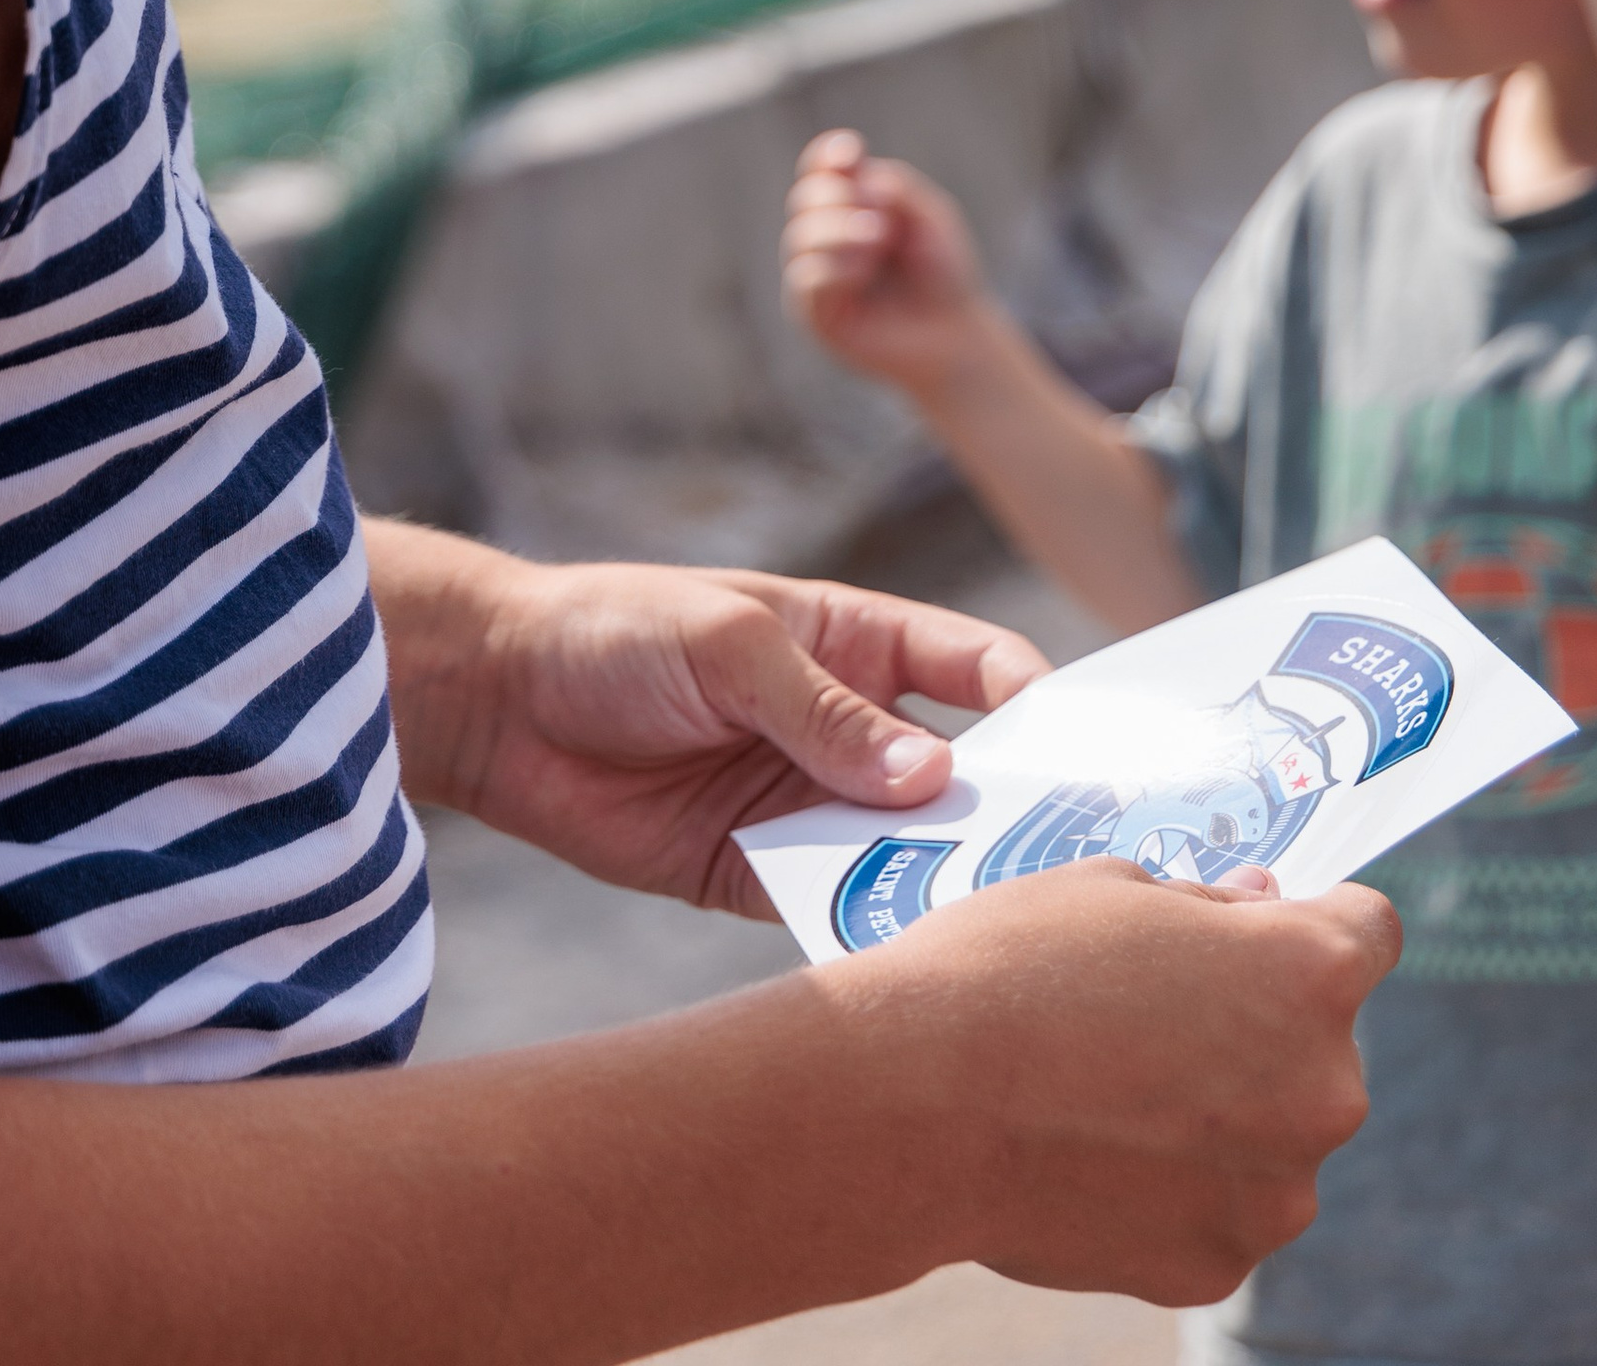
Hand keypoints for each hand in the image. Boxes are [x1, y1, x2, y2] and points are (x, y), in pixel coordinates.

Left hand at [417, 546, 1046, 917]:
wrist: (502, 701)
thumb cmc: (618, 631)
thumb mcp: (729, 646)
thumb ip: (825, 713)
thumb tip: (935, 777)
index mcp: (858, 643)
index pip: (980, 668)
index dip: (1041, 706)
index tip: (1094, 761)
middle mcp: (853, 727)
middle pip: (965, 774)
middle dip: (1019, 813)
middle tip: (1084, 868)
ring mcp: (813, 803)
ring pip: (912, 851)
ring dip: (951, 883)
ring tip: (1009, 932)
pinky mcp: (762, 872)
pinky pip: (839, 905)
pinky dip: (874, 930)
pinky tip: (910, 963)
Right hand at [784, 127, 991, 394]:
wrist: (956, 334)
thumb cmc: (942, 272)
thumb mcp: (930, 216)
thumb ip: (896, 187)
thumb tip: (857, 180)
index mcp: (851, 205)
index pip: (821, 170)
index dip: (827, 156)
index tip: (851, 153)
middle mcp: (826, 236)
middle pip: (805, 197)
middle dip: (838, 197)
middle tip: (881, 219)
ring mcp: (816, 275)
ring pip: (799, 236)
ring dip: (838, 230)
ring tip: (879, 238)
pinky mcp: (815, 314)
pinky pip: (804, 278)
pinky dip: (834, 267)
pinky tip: (865, 271)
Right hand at [849, 860, 1399, 1304]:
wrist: (920, 1105)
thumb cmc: (1009, 970)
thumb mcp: (1109, 887)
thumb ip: (1206, 907)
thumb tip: (1256, 910)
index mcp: (1306, 973)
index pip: (1369, 929)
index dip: (1319, 918)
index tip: (1271, 926)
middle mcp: (1323, 1088)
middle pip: (1318, 1042)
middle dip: (1256, 1024)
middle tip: (1149, 1011)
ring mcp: (1277, 1192)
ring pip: (1270, 1136)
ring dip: (1219, 1113)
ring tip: (1103, 1090)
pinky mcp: (1220, 1265)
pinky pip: (1217, 1210)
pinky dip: (1174, 1187)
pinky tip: (1092, 1154)